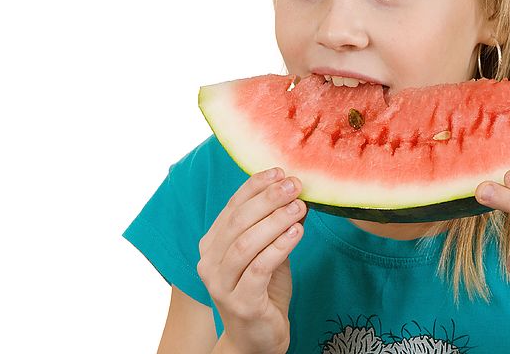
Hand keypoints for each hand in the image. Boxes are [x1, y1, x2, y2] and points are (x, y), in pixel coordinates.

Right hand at [197, 167, 307, 353]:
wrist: (256, 339)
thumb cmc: (262, 291)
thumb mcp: (268, 253)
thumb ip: (275, 227)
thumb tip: (296, 194)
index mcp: (212, 245)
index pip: (232, 207)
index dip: (255, 186)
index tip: (280, 171)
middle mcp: (210, 263)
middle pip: (238, 222)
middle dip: (268, 199)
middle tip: (295, 186)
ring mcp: (221, 285)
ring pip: (246, 244)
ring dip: (275, 221)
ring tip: (299, 207)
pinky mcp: (240, 303)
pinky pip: (258, 268)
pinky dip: (279, 246)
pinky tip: (297, 232)